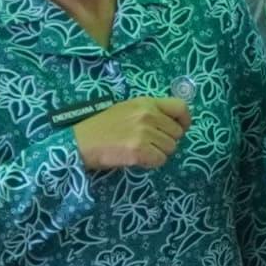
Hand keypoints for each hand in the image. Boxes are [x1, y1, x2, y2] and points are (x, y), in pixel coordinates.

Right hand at [71, 94, 192, 171]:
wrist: (81, 142)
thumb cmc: (103, 126)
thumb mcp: (128, 109)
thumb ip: (151, 112)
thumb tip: (174, 123)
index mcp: (146, 103)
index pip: (180, 107)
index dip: (185, 120)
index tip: (181, 128)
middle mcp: (148, 115)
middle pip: (177, 133)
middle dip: (167, 140)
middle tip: (149, 143)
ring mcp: (144, 133)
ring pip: (170, 148)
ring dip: (159, 153)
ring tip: (140, 150)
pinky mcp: (139, 151)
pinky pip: (160, 160)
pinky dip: (151, 163)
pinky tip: (137, 158)